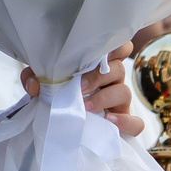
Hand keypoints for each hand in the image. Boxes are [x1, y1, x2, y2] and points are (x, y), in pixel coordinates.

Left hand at [19, 43, 143, 137]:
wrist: (60, 122)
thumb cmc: (58, 94)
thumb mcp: (43, 82)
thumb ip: (34, 76)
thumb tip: (34, 85)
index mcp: (99, 65)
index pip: (119, 47)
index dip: (115, 47)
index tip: (99, 53)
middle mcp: (113, 80)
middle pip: (119, 69)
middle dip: (99, 76)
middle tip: (80, 87)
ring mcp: (119, 101)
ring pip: (124, 92)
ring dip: (104, 98)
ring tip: (85, 106)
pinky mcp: (124, 122)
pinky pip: (136, 123)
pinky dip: (125, 122)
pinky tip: (109, 121)